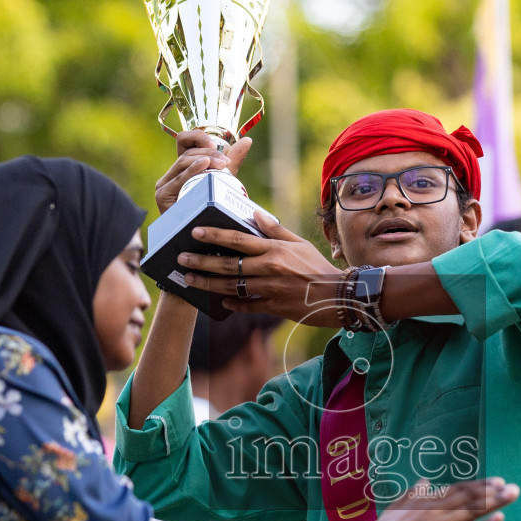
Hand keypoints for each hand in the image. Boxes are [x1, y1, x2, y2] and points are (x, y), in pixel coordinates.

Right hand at [154, 131, 252, 214]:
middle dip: (208, 153)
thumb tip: (248, 140)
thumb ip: (233, 161)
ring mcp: (164, 185)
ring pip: (183, 162)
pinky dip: (192, 170)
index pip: (184, 140)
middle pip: (187, 152)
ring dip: (204, 160)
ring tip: (221, 164)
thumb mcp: (223, 181)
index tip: (215, 144)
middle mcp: (171, 174)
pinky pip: (178, 179)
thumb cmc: (212, 209)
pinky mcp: (163, 195)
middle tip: (225, 161)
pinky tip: (204, 165)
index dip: (198, 137)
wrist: (203, 239)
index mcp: (183, 168)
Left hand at [177, 211, 344, 321]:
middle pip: (228, 265)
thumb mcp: (299, 244)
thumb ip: (275, 230)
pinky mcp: (273, 307)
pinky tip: (220, 301)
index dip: (214, 236)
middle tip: (182, 260)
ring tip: (190, 280)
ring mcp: (270, 289)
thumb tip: (255, 213)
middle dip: (201, 262)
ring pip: (231, 287)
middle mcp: (269, 268)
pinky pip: (246, 305)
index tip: (195, 233)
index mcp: (275, 249)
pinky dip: (232, 304)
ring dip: (208, 284)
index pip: (238, 239)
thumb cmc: (318, 267)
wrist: (338, 296)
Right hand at [334, 478, 518, 520]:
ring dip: (495, 502)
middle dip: (493, 491)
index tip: (496, 482)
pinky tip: (500, 518)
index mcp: (427, 500)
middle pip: (470, 497)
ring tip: (512, 495)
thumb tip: (424, 481)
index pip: (459, 489)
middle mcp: (437, 509)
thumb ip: (413, 493)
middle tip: (513, 487)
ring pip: (473, 510)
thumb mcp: (397, 506)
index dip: (479, 485)